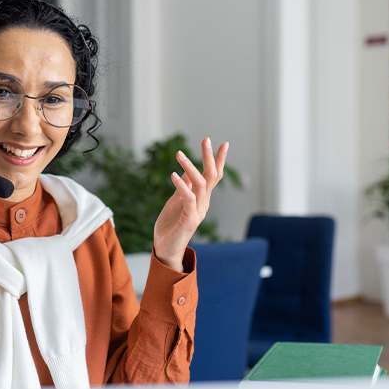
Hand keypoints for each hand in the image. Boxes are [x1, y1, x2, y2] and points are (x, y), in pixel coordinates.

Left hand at [152, 138, 228, 271]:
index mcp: (201, 198)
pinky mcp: (190, 219)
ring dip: (190, 167)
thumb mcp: (176, 201)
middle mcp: (204, 203)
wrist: (165, 249)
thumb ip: (183, 187)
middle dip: (210, 157)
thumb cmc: (171, 225)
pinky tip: (173, 175)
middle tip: (206, 139)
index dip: (218, 160)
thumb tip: (185, 170)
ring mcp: (198, 211)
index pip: (213, 176)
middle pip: (211, 176)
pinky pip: (188, 199)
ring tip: (179, 153)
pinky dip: (182, 185)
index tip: (223, 143)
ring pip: (201, 184)